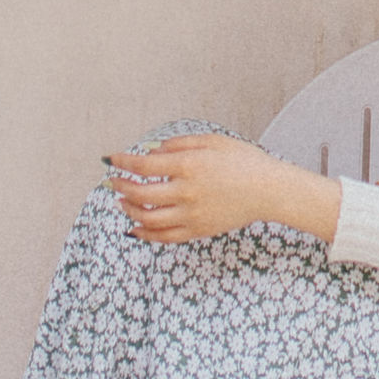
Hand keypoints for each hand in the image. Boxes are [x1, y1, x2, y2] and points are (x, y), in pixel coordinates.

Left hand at [107, 131, 333, 243]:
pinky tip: (135, 228)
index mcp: (189, 166)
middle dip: (120, 186)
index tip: (110, 160)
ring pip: (148, 219)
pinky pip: (164, 237)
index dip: (123, 162)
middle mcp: (186, 192)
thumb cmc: (243, 160)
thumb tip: (153, 151)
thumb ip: (179, 145)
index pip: (144, 166)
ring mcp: (191, 215)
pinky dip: (145, 234)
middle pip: (141, 194)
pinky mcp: (197, 230)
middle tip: (112, 181)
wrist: (268, 189)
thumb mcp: (212, 141)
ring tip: (122, 202)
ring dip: (129, 210)